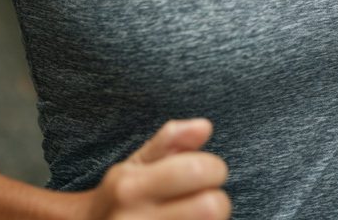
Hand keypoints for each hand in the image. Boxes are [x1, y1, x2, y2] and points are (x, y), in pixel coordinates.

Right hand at [85, 119, 229, 219]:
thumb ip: (171, 140)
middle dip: (217, 200)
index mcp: (130, 187)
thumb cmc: (121, 197)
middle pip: (211, 208)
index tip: (208, 172)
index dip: (214, 168)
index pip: (198, 171)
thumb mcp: (136, 164)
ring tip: (190, 215)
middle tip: (203, 198)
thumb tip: (204, 126)